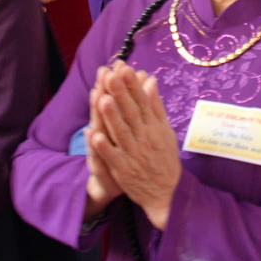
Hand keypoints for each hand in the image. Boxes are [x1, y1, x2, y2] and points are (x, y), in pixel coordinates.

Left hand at [90, 62, 181, 230]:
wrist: (165, 192)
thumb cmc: (164, 157)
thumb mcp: (165, 130)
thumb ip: (156, 106)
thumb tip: (150, 80)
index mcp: (154, 127)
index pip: (142, 102)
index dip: (133, 85)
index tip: (125, 68)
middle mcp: (144, 138)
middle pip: (131, 114)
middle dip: (121, 94)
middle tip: (110, 76)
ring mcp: (133, 154)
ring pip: (121, 133)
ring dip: (112, 117)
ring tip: (102, 100)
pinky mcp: (123, 170)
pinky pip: (112, 157)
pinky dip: (104, 147)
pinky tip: (94, 134)